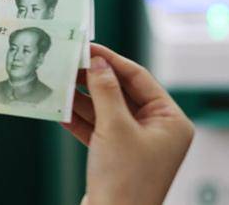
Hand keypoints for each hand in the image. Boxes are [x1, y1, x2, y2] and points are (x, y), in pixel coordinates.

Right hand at [62, 44, 193, 204]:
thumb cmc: (126, 182)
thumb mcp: (114, 127)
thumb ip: (105, 90)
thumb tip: (97, 61)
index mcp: (169, 120)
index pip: (139, 78)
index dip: (112, 60)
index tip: (88, 48)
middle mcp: (155, 129)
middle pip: (120, 92)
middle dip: (93, 80)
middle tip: (69, 64)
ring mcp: (135, 142)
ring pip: (105, 109)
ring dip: (81, 99)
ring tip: (59, 84)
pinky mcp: (115, 154)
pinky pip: (96, 127)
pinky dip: (78, 119)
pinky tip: (60, 110)